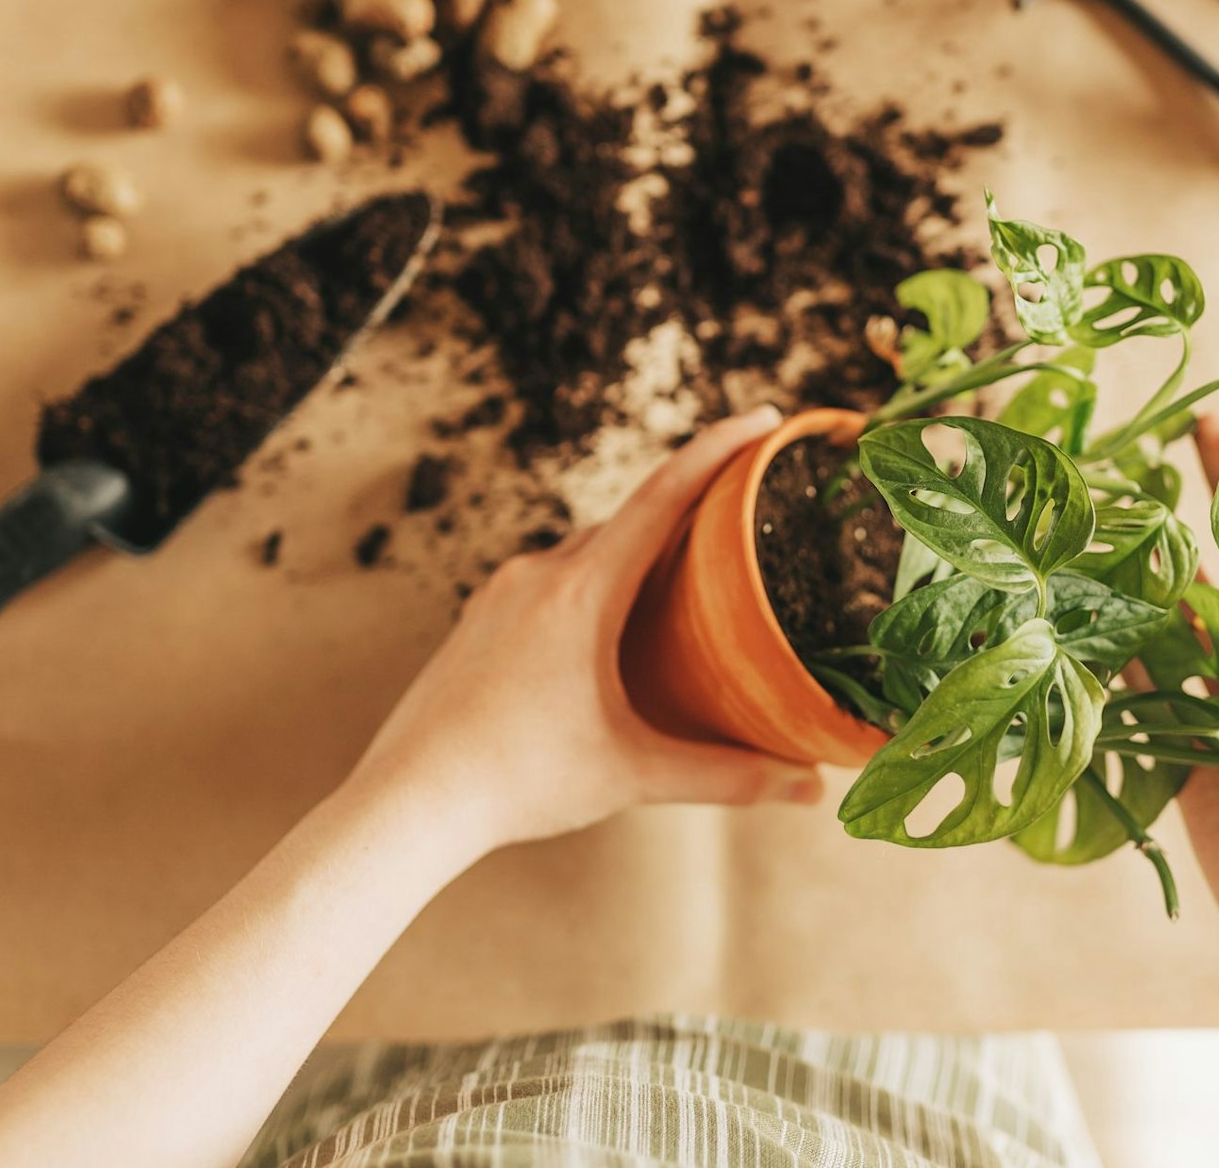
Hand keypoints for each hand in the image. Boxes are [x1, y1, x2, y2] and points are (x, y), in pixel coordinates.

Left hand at [349, 406, 823, 858]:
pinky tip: (610, 633)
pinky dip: (594, 584)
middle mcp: (540, 573)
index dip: (720, 450)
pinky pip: (551, 579)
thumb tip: (810, 788)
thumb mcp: (634, 775)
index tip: (763, 418)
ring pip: (588, 552)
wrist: (408, 801)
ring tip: (685, 585)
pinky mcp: (480, 618)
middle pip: (631, 520)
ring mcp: (502, 593)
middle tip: (743, 517)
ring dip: (638, 556)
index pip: (665, 495)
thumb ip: (727, 776)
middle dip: (689, 511)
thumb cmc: (516, 782)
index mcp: (583, 590)